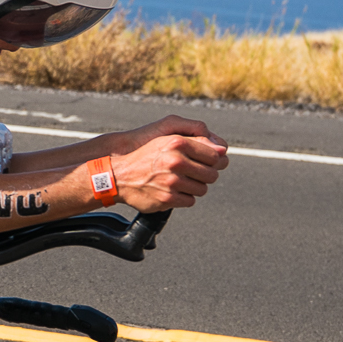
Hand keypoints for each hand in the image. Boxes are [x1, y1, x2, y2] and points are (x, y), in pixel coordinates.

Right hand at [106, 119, 229, 209]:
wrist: (120, 176)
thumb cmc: (146, 157)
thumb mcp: (167, 140)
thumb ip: (196, 140)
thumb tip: (223, 151)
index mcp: (178, 143)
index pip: (215, 155)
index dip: (215, 161)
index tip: (208, 163)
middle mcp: (175, 161)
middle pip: (211, 174)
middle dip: (205, 175)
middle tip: (193, 174)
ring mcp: (171, 181)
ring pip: (202, 189)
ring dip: (195, 188)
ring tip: (181, 182)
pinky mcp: (167, 198)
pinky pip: (190, 201)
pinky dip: (184, 198)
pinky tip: (173, 191)